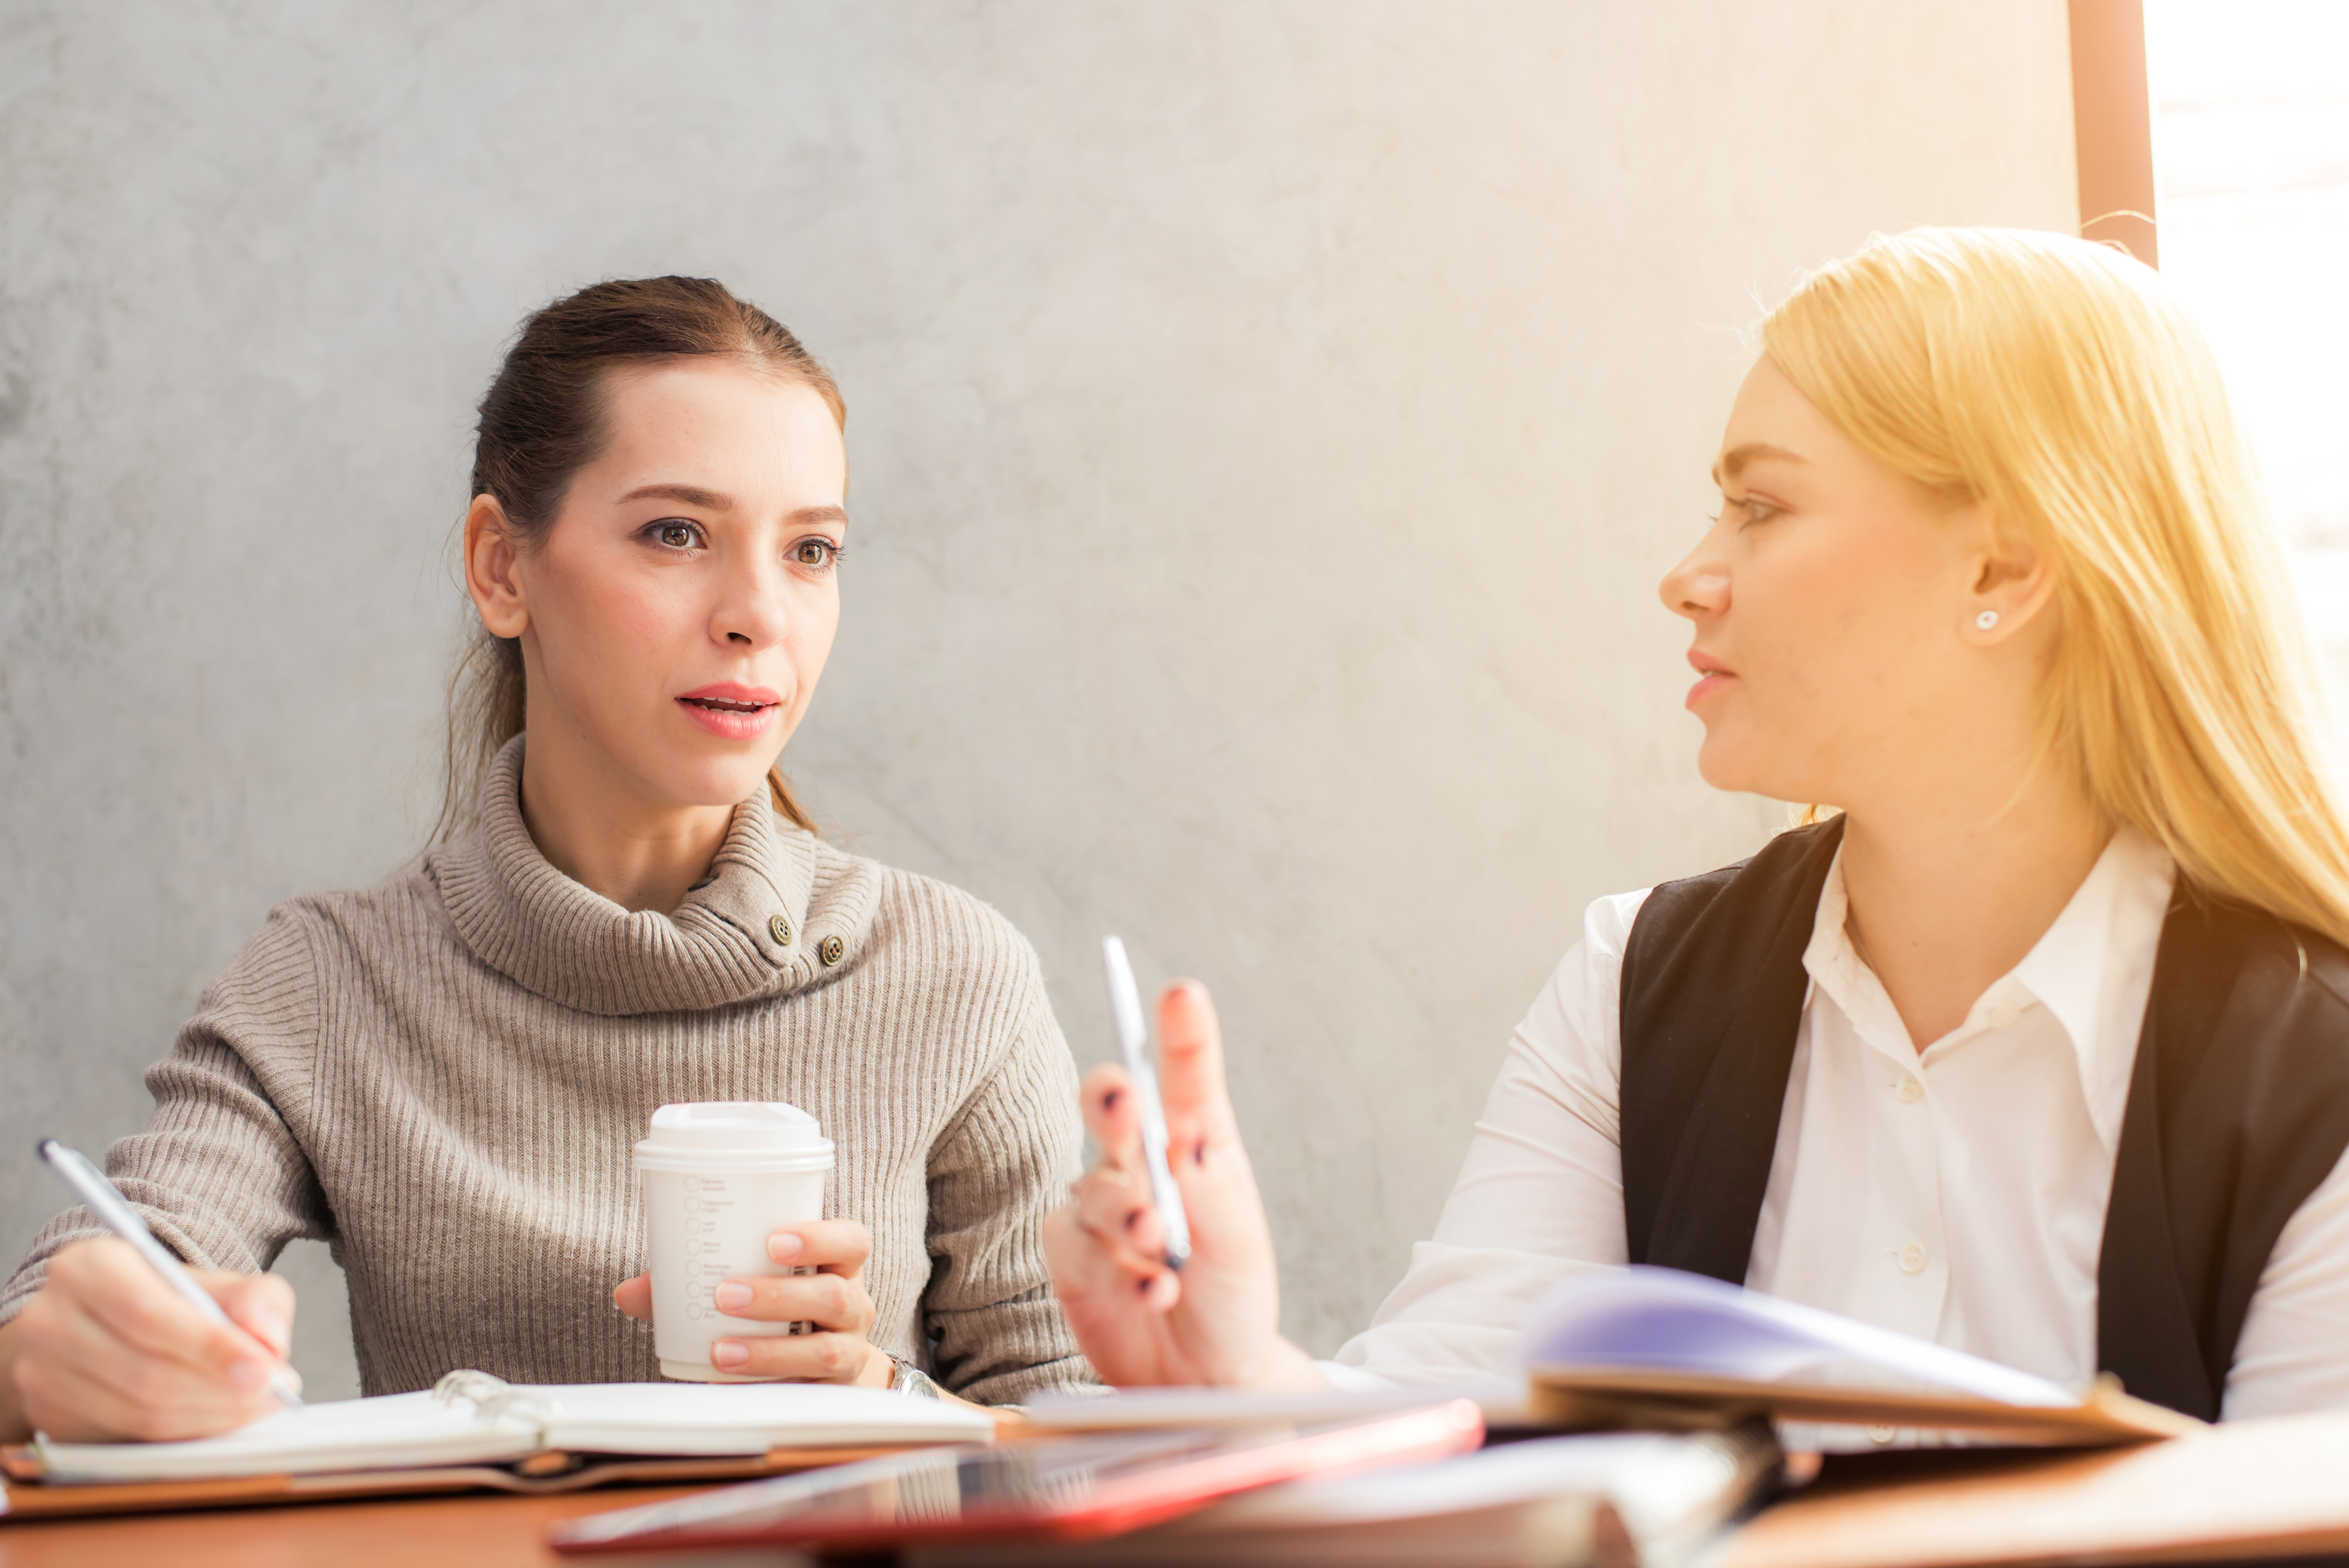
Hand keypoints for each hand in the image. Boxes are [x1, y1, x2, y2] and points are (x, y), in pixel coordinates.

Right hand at [0, 1237, 301, 1442]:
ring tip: (253, 1406)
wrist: (109, 1324)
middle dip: (220, 1391)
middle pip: (145, 1372)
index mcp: (87, 1268)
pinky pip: (125, 1438)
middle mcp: (50, 1319)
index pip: (149, 1315)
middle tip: (272, 1393)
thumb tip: (268, 1340)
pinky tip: (215, 1421)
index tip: (266, 1370)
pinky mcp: (49, 1416)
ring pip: (137, 1413)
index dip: (211, 1348)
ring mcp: (41, 1374)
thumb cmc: (168, 1301)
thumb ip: (255, 1300)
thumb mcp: (216, 1283)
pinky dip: (181, 1436)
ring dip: (207, 1418)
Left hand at [614, 1220, 888, 1386]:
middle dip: (779, 1296)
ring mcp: (849, 1352)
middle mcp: (853, 1307)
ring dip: (769, 1350)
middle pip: (835, 1295)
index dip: (820, 1237)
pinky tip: (726, 1385)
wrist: (825, 1368)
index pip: (851, 1241)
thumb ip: (694, 1282)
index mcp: (839, 1267)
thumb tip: (629, 1292)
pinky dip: (764, 1388)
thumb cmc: (781, 1310)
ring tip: (720, 1350)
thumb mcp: (754, 1283)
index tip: (773, 1241)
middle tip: (725, 1295)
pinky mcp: (832, 1394)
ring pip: (826, 1350)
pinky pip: (806, 1393)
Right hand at [1042, 980, 1326, 1388]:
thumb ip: (1210, 1191)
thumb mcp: (1239, 1243)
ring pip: (1093, 1188)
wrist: (1206, 1376)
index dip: (1182, 1036)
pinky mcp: (1070, 1255)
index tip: (1181, 996)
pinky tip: (1151, 1290)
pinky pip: (1077, 1247)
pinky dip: (1117, 1270)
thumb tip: (1187, 1135)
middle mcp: (1141, 1164)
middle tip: (1127, 1105)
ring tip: (1159, 1247)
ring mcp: (1101, 1208)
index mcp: (1195, 1145)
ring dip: (1126, 1215)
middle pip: (1112, 1108)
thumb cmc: (1230, 1297)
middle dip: (1113, 1101)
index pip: (1186, 1081)